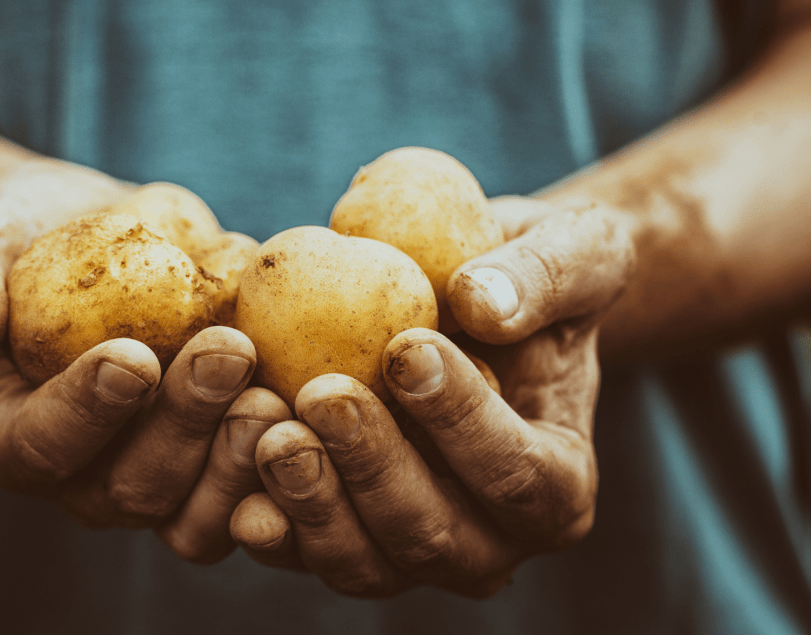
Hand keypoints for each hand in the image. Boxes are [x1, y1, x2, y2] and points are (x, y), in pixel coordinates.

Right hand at [0, 159, 281, 558]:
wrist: (91, 237)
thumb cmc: (20, 240)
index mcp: (17, 436)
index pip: (45, 444)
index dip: (88, 410)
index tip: (132, 356)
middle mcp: (87, 477)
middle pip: (136, 486)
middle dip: (186, 423)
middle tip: (229, 352)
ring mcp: (161, 477)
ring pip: (200, 511)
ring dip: (243, 458)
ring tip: (278, 392)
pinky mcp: (218, 461)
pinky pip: (257, 491)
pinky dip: (290, 461)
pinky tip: (319, 407)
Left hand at [229, 197, 635, 596]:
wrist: (478, 305)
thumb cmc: (535, 276)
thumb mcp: (575, 249)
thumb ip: (546, 274)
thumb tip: (481, 305)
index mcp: (557, 484)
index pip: (516, 471)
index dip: (463, 420)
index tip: (407, 349)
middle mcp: (489, 539)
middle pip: (432, 534)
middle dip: (374, 468)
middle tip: (323, 395)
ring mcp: (412, 550)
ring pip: (364, 561)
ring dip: (313, 503)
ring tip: (272, 431)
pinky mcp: (347, 538)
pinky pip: (304, 550)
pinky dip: (269, 519)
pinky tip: (235, 470)